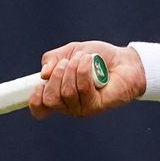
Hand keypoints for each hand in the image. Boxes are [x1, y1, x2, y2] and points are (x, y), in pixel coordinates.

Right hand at [29, 42, 145, 118]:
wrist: (124, 60)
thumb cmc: (97, 58)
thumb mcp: (70, 52)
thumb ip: (52, 59)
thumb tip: (43, 74)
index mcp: (58, 95)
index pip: (39, 109)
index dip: (35, 97)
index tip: (41, 80)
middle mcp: (68, 105)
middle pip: (50, 99)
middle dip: (57, 75)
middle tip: (67, 63)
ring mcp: (82, 108)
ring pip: (66, 92)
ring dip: (73, 69)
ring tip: (84, 59)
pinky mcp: (96, 106)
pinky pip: (83, 89)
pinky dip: (84, 71)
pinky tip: (90, 62)